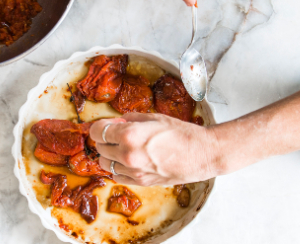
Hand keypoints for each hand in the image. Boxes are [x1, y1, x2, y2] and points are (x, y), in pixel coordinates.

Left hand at [89, 113, 218, 185]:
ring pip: (105, 164)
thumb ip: (131, 119)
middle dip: (105, 140)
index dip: (98, 127)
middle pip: (100, 148)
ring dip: (109, 155)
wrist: (201, 154)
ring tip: (122, 148)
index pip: (98, 132)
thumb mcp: (154, 118)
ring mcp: (133, 171)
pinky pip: (117, 176)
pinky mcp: (141, 182)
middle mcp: (127, 155)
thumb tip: (118, 121)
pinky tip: (129, 161)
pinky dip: (118, 168)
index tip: (105, 125)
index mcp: (130, 135)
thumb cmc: (181, 132)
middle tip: (116, 134)